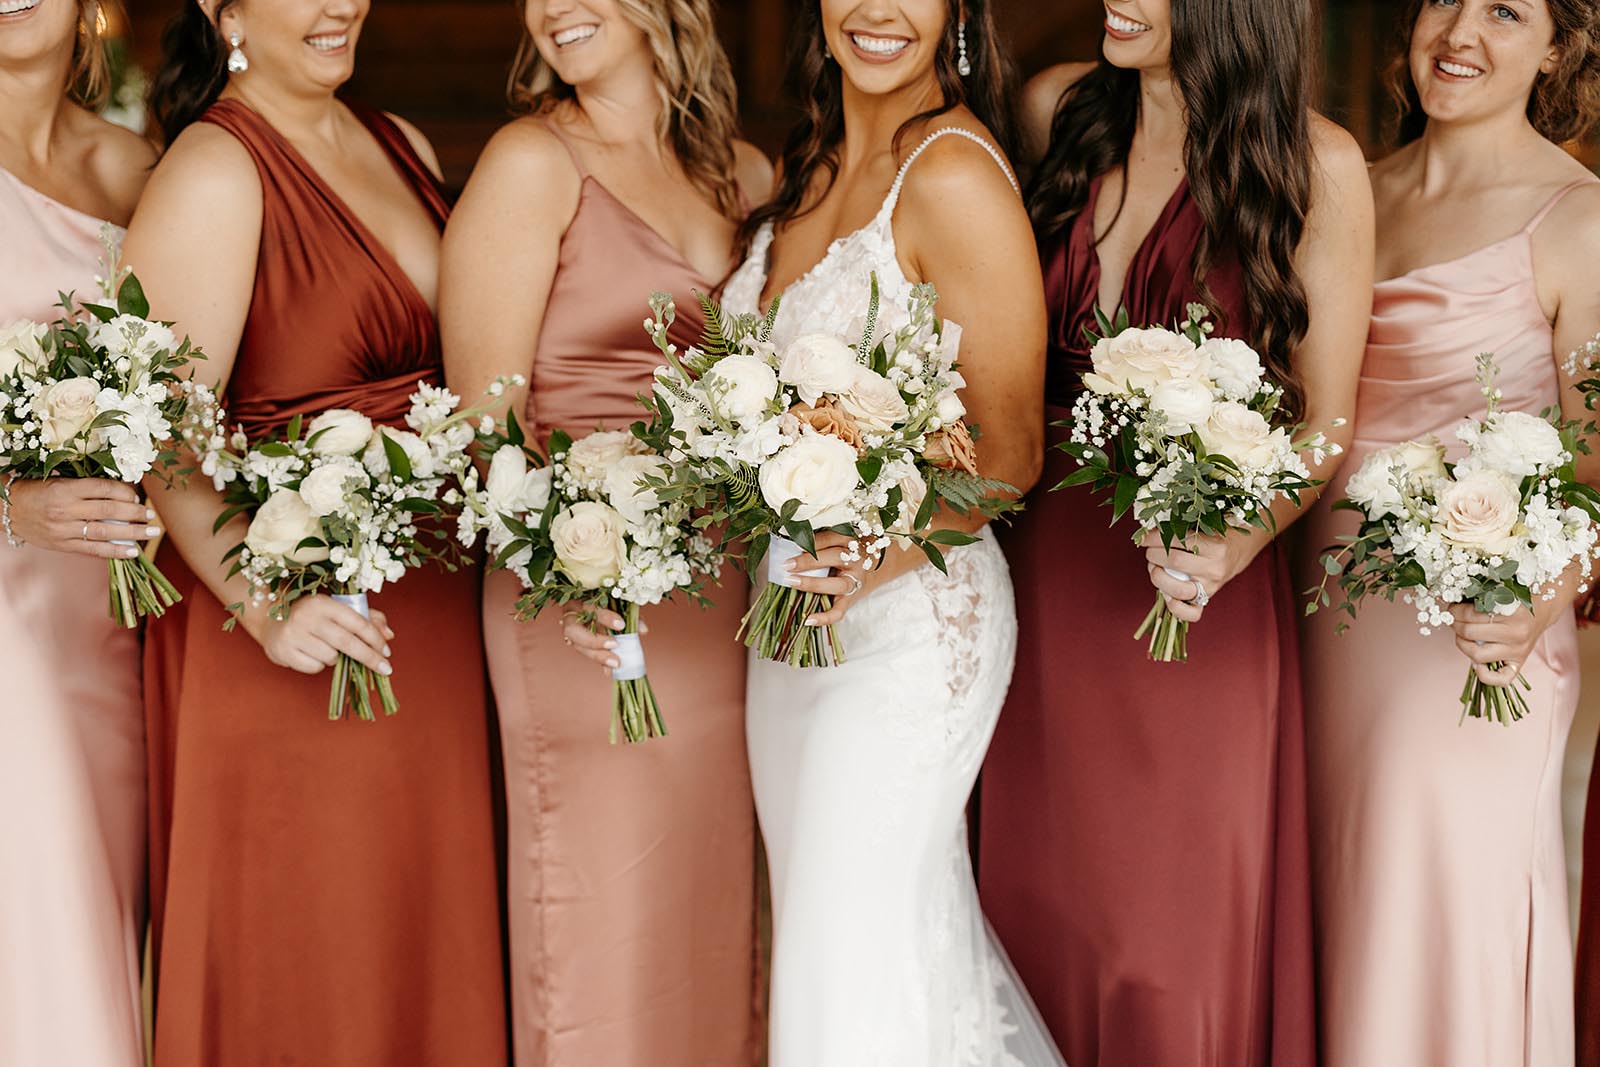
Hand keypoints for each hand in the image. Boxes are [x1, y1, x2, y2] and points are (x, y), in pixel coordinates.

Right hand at [6, 478, 161, 558]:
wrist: (6, 510)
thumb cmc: (36, 490)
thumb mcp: (58, 479)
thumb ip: (86, 484)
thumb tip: (122, 489)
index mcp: (65, 488)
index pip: (103, 489)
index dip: (124, 492)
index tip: (137, 496)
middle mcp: (65, 510)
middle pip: (108, 511)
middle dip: (134, 513)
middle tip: (152, 515)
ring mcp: (63, 530)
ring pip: (104, 532)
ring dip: (132, 533)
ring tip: (151, 533)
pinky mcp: (62, 545)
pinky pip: (93, 550)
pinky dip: (115, 551)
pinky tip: (133, 552)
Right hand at [242, 595, 394, 676]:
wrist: (269, 618)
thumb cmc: (312, 615)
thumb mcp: (338, 609)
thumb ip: (366, 618)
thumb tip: (389, 635)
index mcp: (323, 603)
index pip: (357, 622)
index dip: (376, 639)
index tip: (387, 652)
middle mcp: (307, 616)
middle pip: (347, 643)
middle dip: (369, 657)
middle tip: (385, 669)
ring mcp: (293, 634)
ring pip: (330, 657)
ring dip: (336, 658)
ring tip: (326, 647)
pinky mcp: (283, 651)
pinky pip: (314, 667)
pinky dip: (319, 665)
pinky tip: (310, 653)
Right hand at [561, 606, 648, 671]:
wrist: (595, 603)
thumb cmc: (607, 600)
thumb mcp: (619, 602)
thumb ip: (630, 614)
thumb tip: (642, 630)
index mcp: (579, 599)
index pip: (588, 607)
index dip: (604, 617)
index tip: (621, 625)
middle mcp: (571, 616)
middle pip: (573, 631)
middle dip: (594, 641)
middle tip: (614, 645)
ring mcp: (572, 632)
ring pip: (578, 646)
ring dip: (597, 655)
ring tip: (616, 663)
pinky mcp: (579, 644)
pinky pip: (587, 654)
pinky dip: (600, 663)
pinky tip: (610, 671)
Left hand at [782, 531, 877, 627]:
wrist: (874, 568)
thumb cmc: (848, 552)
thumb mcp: (839, 541)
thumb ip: (821, 541)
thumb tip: (794, 543)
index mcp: (850, 543)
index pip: (831, 538)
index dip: (812, 541)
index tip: (794, 544)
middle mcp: (855, 562)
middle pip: (835, 558)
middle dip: (809, 561)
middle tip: (787, 565)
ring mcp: (854, 583)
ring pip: (837, 584)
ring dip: (814, 584)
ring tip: (792, 582)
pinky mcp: (850, 600)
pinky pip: (839, 612)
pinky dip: (825, 618)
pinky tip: (808, 619)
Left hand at [1142, 530, 1261, 623]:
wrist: (1235, 553)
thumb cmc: (1212, 537)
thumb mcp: (1202, 528)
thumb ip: (1179, 529)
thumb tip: (1146, 530)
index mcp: (1215, 546)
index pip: (1178, 540)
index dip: (1155, 538)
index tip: (1144, 538)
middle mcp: (1214, 568)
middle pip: (1175, 562)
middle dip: (1154, 555)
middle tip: (1150, 552)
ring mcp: (1210, 587)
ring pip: (1178, 589)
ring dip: (1158, 578)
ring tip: (1154, 569)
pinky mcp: (1206, 601)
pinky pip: (1190, 613)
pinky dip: (1174, 608)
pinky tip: (1166, 595)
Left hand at [1450, 603, 1552, 686]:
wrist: (1542, 611)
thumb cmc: (1515, 602)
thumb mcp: (1499, 594)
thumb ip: (1479, 599)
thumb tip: (1451, 608)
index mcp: (1511, 611)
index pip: (1469, 614)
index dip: (1454, 611)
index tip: (1452, 609)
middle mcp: (1516, 633)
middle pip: (1469, 633)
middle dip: (1455, 625)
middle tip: (1453, 620)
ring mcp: (1517, 650)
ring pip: (1477, 655)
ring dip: (1462, 645)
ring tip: (1461, 636)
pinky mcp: (1519, 663)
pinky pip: (1501, 679)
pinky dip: (1485, 675)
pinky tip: (1476, 664)